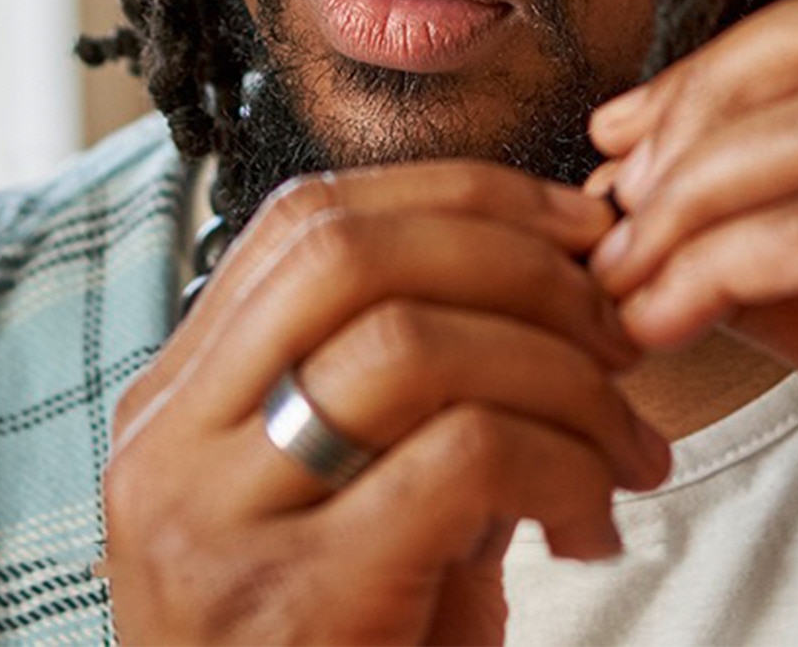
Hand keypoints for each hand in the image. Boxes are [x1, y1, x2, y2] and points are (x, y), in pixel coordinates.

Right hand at [104, 160, 669, 644]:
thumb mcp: (356, 497)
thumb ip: (418, 384)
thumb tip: (567, 260)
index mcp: (175, 400)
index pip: (309, 219)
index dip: (458, 195)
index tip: (574, 225)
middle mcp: (168, 446)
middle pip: (348, 252)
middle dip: (513, 257)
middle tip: (615, 323)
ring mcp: (214, 525)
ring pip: (410, 343)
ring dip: (560, 372)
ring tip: (629, 443)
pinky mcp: (295, 603)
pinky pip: (464, 456)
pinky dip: (563, 462)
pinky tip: (594, 524)